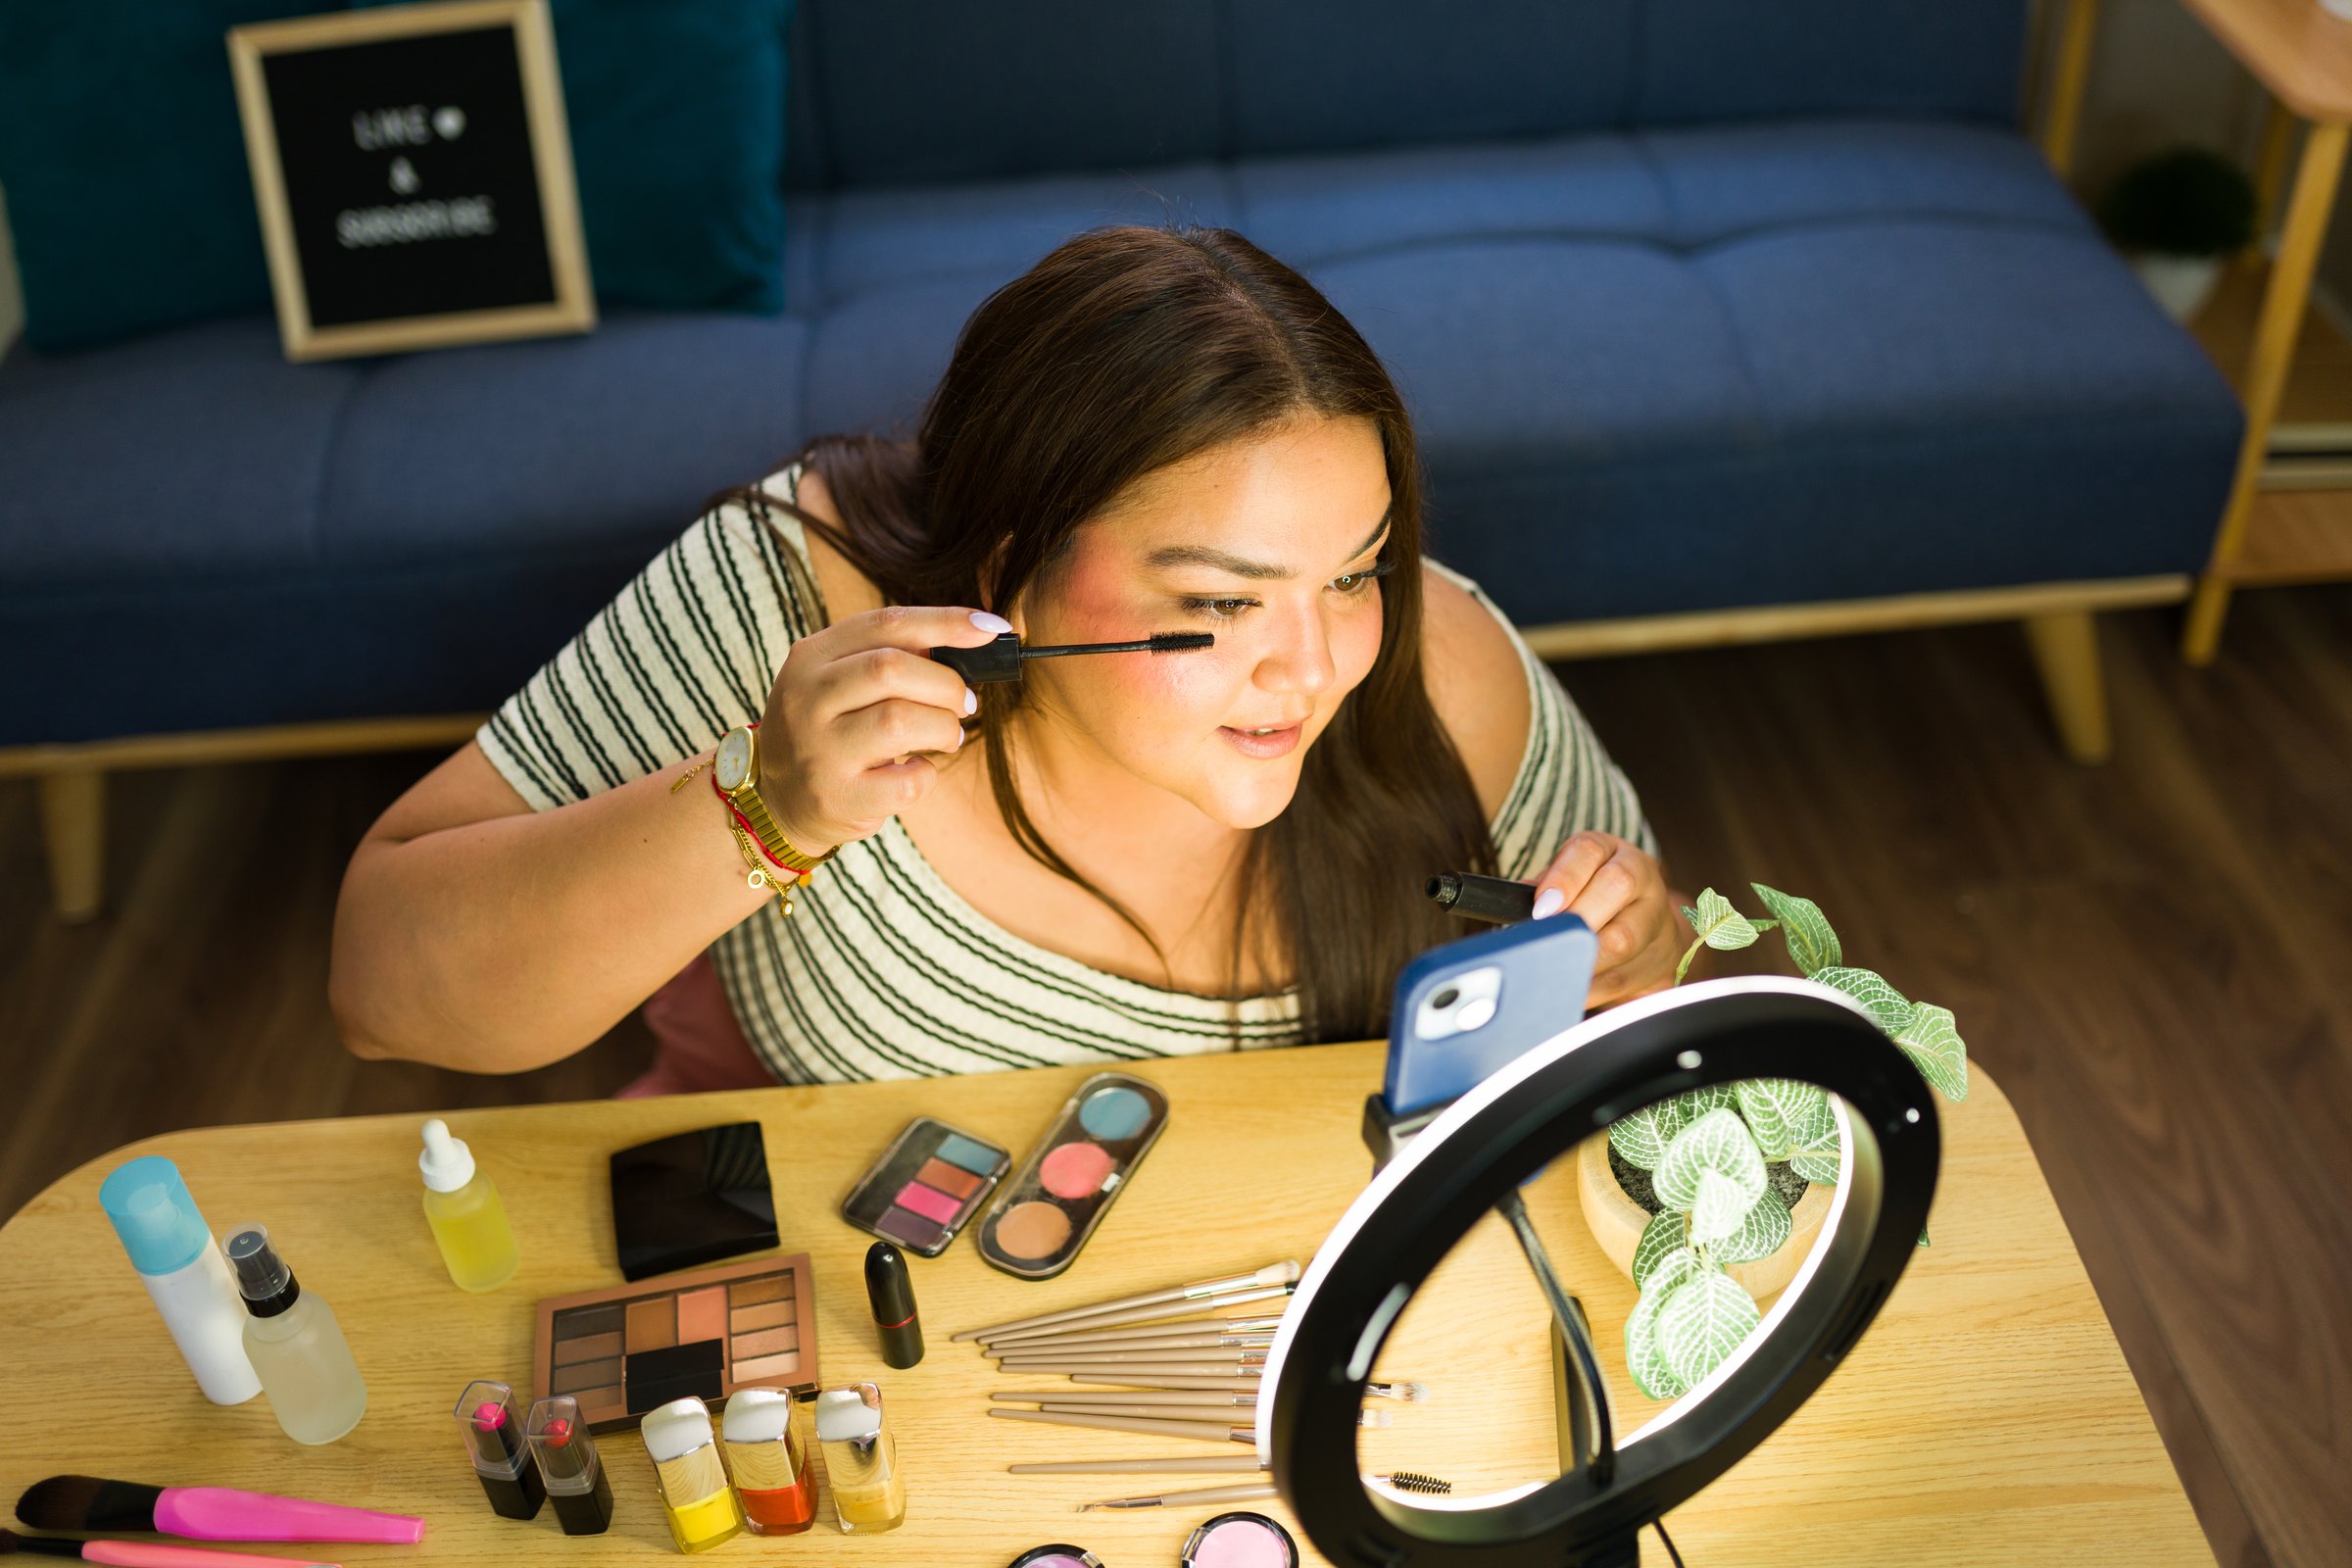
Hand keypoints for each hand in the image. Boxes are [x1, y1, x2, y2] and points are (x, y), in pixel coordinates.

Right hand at [755, 606, 1010, 854]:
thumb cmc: (828, 730)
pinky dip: (927, 774)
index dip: (945, 622)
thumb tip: (968, 641)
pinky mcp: (837, 797)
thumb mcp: (836, 681)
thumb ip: (889, 656)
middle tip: (964, 701)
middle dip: (946, 683)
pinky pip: (905, 781)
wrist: (775, 802)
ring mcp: (819, 750)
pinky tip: (917, 769)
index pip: (885, 623)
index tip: (991, 628)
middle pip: (892, 669)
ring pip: (900, 721)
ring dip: (943, 727)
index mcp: (810, 657)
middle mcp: (806, 699)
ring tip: (947, 735)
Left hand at [1530, 831, 1680, 1007]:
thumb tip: (1512, 906)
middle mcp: (1644, 883)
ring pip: (1624, 941)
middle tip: (1547, 941)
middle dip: (1576, 917)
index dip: (1563, 877)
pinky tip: (1573, 999)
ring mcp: (1660, 925)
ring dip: (1582, 961)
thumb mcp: (1572, 885)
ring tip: (1551, 974)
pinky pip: (1632, 984)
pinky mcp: (1666, 967)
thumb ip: (1544, 890)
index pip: (1589, 850)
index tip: (1541, 907)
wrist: (1650, 935)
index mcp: (1615, 855)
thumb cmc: (1597, 905)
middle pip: (1617, 886)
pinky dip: (1597, 995)